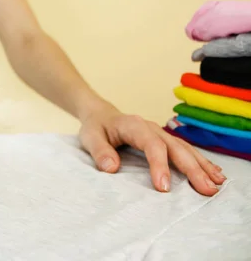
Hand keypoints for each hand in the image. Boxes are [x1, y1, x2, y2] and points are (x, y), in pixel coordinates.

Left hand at [78, 103, 226, 195]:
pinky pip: (185, 150)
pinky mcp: (165, 140)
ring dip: (201, 166)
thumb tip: (111, 168)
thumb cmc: (96, 128)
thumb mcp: (89, 137)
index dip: (159, 165)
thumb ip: (99, 151)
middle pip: (175, 147)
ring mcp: (160, 133)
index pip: (151, 144)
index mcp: (134, 125)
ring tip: (217, 184)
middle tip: (205, 189)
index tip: (163, 188)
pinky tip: (214, 174)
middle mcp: (151, 128)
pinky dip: (200, 162)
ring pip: (185, 148)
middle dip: (192, 168)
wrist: (101, 115)